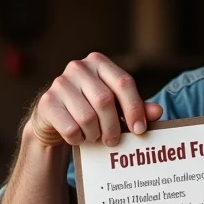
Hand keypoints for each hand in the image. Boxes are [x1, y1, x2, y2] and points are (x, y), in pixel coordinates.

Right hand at [28, 52, 162, 146]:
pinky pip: (70, 128)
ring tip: (95, 137)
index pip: (123, 82)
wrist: (55, 119)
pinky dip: (78, 139)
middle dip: (113, 126)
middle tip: (114, 141)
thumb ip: (137, 108)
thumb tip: (157, 112)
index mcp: (99, 63)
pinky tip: (79, 137)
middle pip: (105, 101)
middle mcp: (78, 67)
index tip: (139, 130)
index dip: (134, 108)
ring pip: (87, 117)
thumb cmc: (92, 110)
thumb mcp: (117, 107)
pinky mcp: (47, 102)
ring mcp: (60, 83)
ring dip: (95, 134)